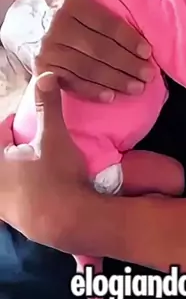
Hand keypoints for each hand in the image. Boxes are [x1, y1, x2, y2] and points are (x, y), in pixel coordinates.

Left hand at [0, 73, 90, 246]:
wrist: (67, 222)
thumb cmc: (56, 176)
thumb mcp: (54, 136)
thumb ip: (48, 107)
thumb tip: (45, 75)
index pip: (0, 131)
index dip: (12, 124)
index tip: (23, 122)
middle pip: (2, 157)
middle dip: (12, 148)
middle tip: (32, 143)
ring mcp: (1, 204)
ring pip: (5, 180)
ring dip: (16, 171)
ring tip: (36, 165)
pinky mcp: (11, 220)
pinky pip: (10, 199)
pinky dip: (20, 191)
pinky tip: (38, 189)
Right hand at [35, 0, 154, 100]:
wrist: (14, 20)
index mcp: (70, 4)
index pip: (106, 24)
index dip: (129, 39)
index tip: (147, 51)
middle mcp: (58, 29)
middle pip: (100, 50)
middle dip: (128, 64)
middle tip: (149, 74)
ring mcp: (49, 52)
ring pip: (89, 69)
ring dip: (116, 80)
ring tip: (138, 87)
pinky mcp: (42, 70)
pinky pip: (71, 83)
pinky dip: (92, 92)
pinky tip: (111, 96)